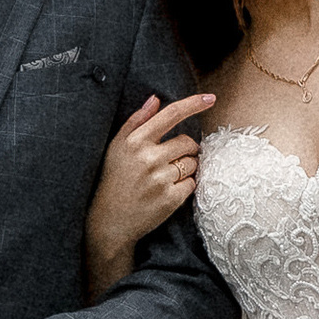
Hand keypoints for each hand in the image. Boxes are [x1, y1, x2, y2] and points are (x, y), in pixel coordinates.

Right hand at [85, 90, 214, 292]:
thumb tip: (155, 99)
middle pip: (188, 142)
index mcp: (135, 141)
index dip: (193, 104)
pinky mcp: (170, 199)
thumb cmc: (114, 179)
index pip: (171, 115)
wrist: (109, 221)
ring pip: (192, 163)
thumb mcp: (116, 147)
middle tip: (169, 161)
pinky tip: (166, 191)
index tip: (210, 98)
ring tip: (163, 178)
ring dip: (185, 169)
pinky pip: (192, 184)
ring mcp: (160, 179)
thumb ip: (136, 121)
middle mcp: (149, 158)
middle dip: (185, 149)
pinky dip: (184, 186)